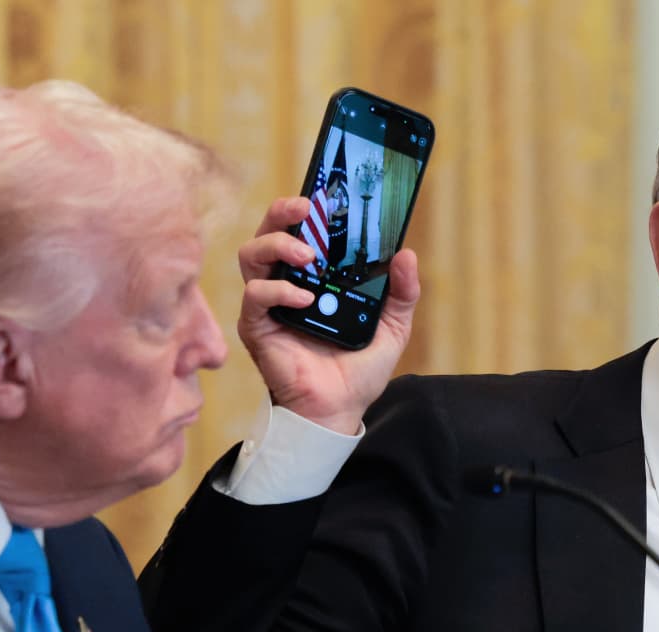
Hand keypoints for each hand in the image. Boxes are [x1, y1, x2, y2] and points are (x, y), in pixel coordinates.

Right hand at [235, 197, 420, 434]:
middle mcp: (285, 282)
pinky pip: (255, 296)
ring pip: (251, 254)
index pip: (300, 230)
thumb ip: (402, 292)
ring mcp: (267, 303)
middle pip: (267, 231)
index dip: (306, 208)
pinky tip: (305, 297)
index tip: (326, 194)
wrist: (340, 410)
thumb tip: (406, 254)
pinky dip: (279, 290)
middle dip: (283, 212)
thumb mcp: (392, 327)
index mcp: (313, 276)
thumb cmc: (358, 370)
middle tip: (309, 209)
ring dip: (278, 245)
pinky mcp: (256, 327)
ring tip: (308, 255)